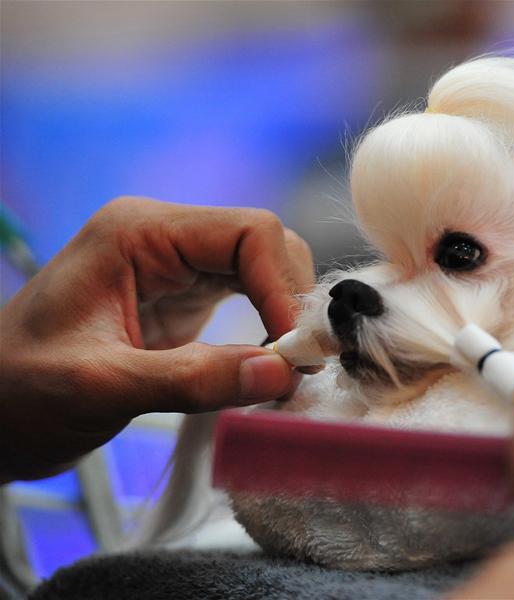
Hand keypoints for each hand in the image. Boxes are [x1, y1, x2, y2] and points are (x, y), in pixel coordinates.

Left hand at [0, 197, 313, 481]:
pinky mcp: (186, 299)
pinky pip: (251, 299)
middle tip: (301, 363)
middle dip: (293, 299)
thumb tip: (281, 372)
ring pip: (267, 271)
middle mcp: (165, 238)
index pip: (248, 232)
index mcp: (139, 232)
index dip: (283, 286)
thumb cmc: (20, 392)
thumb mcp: (100, 387)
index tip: (294, 348)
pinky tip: (271, 365)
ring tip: (290, 368)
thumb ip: (191, 378)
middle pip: (267, 246)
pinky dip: (272, 329)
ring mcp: (178, 266)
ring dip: (288, 315)